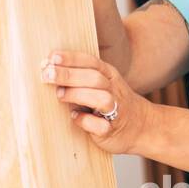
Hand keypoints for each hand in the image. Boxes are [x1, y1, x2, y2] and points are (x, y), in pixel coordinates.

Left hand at [39, 49, 155, 155]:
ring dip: (78, 95)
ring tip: (60, 96)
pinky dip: (86, 121)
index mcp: (108, 75)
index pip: (90, 62)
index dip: (71, 58)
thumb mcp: (100, 83)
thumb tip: (47, 69)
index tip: (52, 57)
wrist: (141, 126)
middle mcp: (113, 90)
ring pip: (101, 98)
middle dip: (68, 75)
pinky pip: (101, 125)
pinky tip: (74, 117)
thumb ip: (78, 77)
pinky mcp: (112, 130)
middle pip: (94, 78)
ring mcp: (116, 110)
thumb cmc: (111, 102)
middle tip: (47, 75)